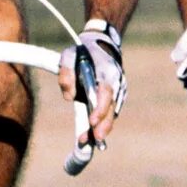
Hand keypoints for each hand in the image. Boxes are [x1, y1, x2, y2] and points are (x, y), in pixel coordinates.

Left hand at [60, 19, 127, 144]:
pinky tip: (94, 134)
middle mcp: (117, 82)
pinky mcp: (117, 96)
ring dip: (103, 127)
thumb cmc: (83, 51)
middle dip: (104, 125)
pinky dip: (104, 122)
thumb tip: (70, 96)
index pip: (106, 92)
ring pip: (113, 112)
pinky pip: (111, 111)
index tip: (92, 121)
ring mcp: (120, 89)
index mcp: (107, 71)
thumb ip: (66, 73)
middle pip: (112, 107)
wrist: (103, 43)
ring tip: (91, 142)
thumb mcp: (69, 55)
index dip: (101, 108)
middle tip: (95, 140)